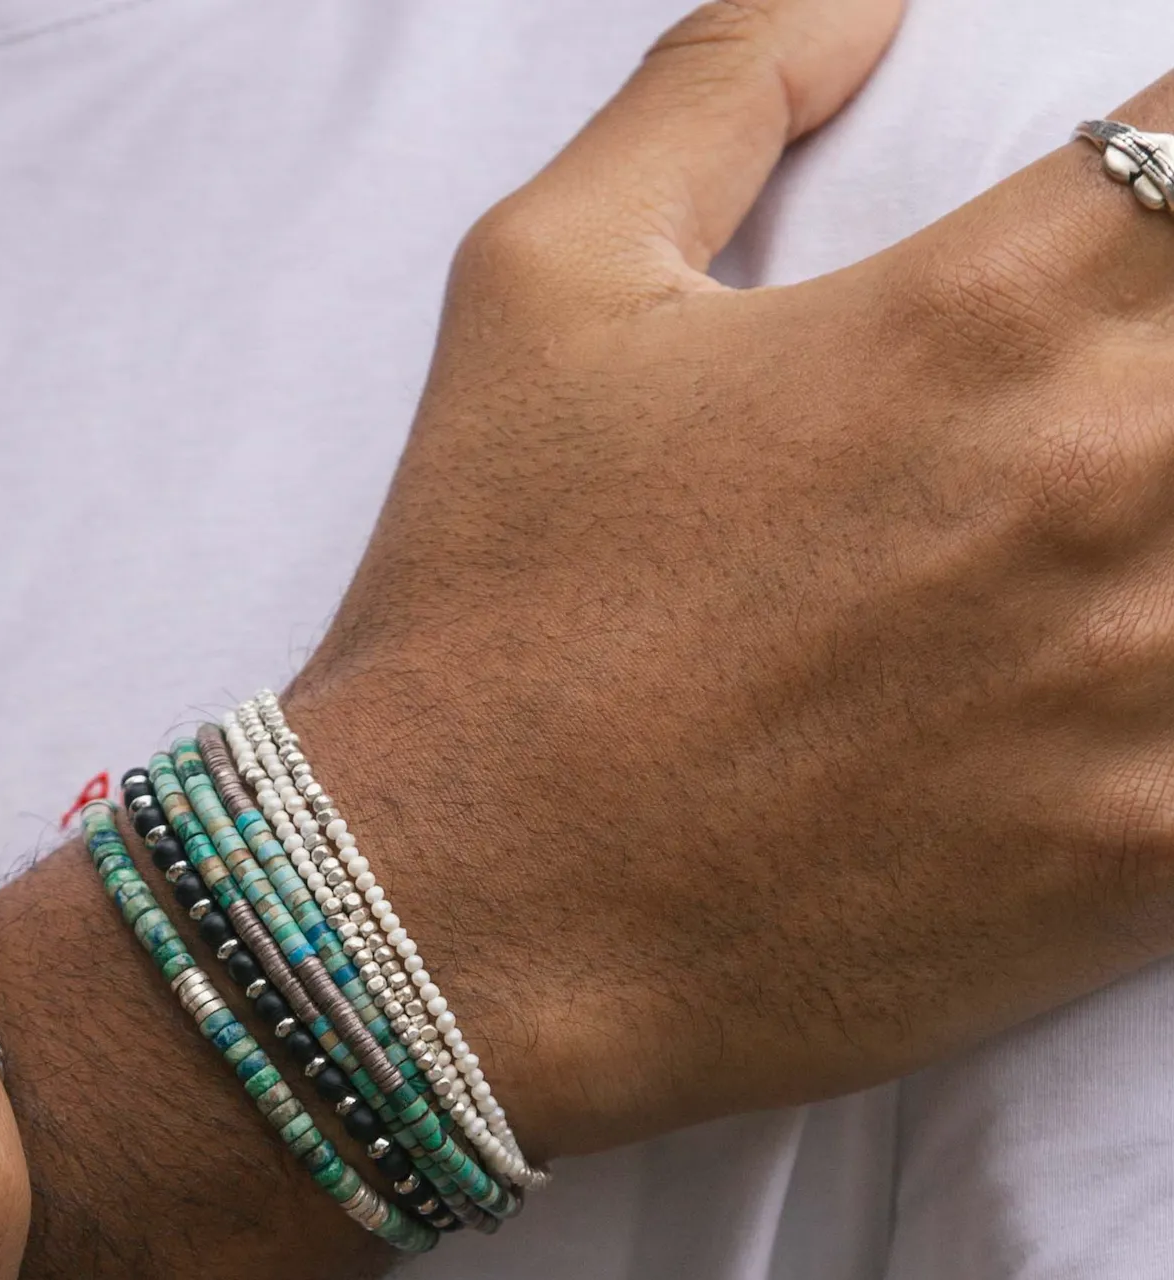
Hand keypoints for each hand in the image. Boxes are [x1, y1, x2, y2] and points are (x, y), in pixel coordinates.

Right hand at [293, 0, 1173, 1153]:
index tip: (1159, 218)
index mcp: (978, 315)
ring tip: (1110, 533)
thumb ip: (718, 88)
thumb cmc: (481, 607)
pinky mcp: (1141, 861)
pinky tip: (1120, 678)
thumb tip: (863, 0)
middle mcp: (1097, 480)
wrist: (455, 911)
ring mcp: (1146, 687)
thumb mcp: (538, 285)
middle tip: (1115, 403)